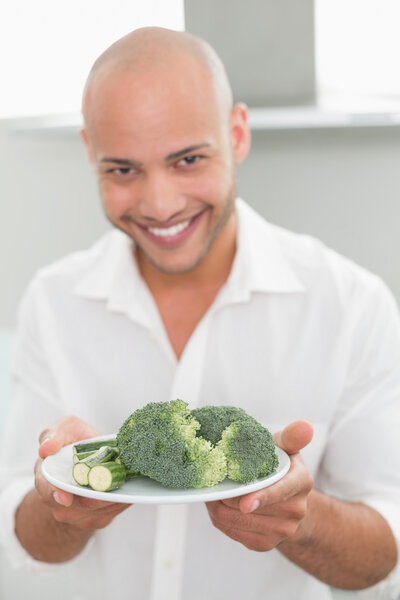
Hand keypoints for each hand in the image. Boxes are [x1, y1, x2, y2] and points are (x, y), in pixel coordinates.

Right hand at [36, 415, 128, 529]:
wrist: (88, 462)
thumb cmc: (74, 442)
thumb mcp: (64, 430)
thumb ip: (53, 435)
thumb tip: (46, 449)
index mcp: (47, 478)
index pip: (46, 488)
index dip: (54, 493)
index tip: (65, 497)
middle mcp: (59, 500)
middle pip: (76, 505)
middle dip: (94, 498)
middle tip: (109, 488)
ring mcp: (77, 514)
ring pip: (95, 512)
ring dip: (110, 500)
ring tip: (124, 485)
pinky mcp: (96, 519)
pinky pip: (110, 514)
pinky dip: (120, 503)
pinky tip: (128, 491)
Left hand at [206, 420, 313, 551]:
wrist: (288, 501)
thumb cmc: (280, 466)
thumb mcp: (286, 447)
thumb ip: (291, 436)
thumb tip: (306, 426)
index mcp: (302, 481)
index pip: (280, 491)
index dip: (262, 497)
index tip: (244, 503)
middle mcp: (296, 510)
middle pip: (251, 507)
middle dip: (226, 494)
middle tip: (212, 480)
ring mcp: (283, 531)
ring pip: (236, 521)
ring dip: (217, 506)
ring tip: (214, 491)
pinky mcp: (265, 544)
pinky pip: (232, 533)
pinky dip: (220, 519)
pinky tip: (221, 506)